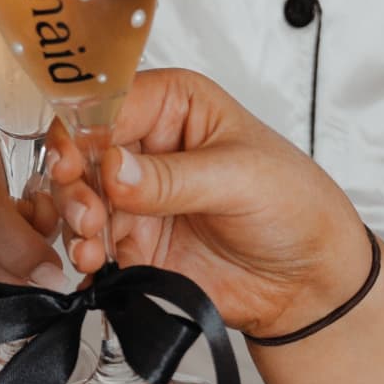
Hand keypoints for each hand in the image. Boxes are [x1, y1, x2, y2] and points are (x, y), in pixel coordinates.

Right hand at [48, 69, 374, 336]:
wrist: (309, 280)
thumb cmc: (295, 206)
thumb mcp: (240, 178)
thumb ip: (173, 177)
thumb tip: (115, 169)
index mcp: (173, 106)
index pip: (108, 103)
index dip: (83, 131)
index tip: (74, 162)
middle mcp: (146, 147)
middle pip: (82, 153)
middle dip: (74, 184)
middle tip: (89, 213)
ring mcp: (136, 197)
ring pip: (79, 201)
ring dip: (77, 224)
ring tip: (92, 246)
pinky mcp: (133, 243)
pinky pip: (92, 246)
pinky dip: (85, 257)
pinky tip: (95, 266)